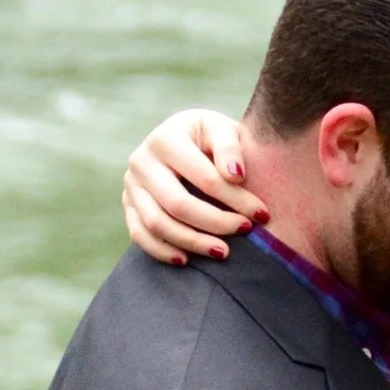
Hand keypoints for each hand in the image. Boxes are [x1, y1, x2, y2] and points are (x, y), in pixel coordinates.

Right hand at [124, 108, 267, 263]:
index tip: (261, 215)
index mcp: (165, 138)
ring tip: (223, 252)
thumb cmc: (211, 138)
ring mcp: (131, 185)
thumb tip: (235, 176)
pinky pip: (140, 235)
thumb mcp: (223, 130)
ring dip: (192, 242)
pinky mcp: (128, 205)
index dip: (236, 199)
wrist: (185, 140)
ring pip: (156, 223)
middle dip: (215, 223)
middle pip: (178, 204)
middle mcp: (141, 161)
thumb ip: (230, 147)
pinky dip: (162, 251)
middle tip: (245, 231)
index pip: (204, 177)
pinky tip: (186, 260)